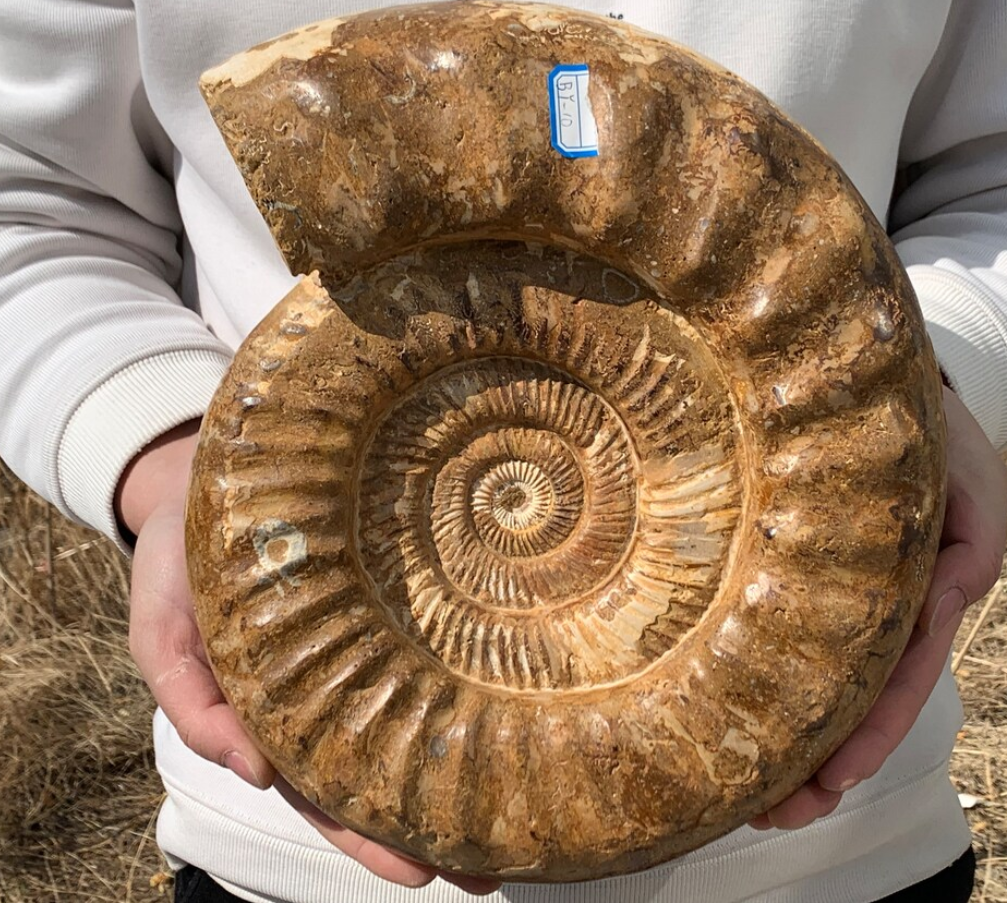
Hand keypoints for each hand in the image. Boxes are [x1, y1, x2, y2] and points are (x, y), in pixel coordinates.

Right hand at [118, 422, 499, 894]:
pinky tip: (501, 694)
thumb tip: (250, 770)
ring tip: (514, 805)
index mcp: (273, 710)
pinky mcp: (385, 592)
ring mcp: (361, 640)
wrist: (204, 474)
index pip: (326, 791)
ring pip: (410, 709)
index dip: (369, 837)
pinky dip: (454, 671)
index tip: (423, 874)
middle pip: (384, 765)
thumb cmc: (179, 558)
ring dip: (455, 757)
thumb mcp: (160, 632)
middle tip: (492, 865)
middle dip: (431, 819)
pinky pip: (419, 640)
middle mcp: (326, 685)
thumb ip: (191, 702)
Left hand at [749, 386, 1006, 829]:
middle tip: (777, 813)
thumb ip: (960, 549)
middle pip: (858, 696)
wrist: (895, 394)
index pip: (900, 675)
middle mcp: (888, 605)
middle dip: (824, 761)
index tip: (836, 779)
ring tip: (756, 799)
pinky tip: (747, 719)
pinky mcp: (815, 575)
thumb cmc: (940, 437)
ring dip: (799, 741)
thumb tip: (937, 610)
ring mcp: (855, 596)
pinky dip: (779, 680)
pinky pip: (797, 634)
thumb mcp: (969, 490)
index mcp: (929, 590)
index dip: (871, 731)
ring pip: (828, 678)